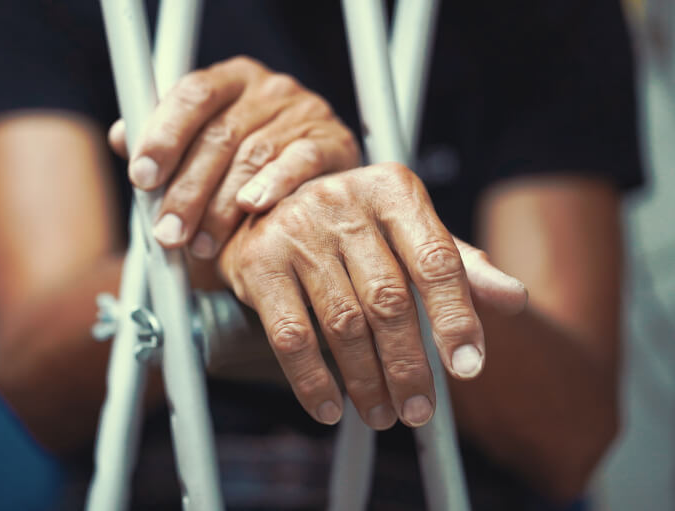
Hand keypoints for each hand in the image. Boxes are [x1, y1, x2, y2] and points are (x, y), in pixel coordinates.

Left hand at [109, 56, 359, 258]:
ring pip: (252, 158)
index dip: (164, 136)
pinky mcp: (334, 142)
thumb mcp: (205, 143)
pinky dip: (274, 185)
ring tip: (202, 245)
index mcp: (231, 79)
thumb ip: (166, 140)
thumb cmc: (248, 160)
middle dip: (187, 191)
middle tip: (167, 233)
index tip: (142, 177)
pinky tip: (252, 208)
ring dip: (220, 207)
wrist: (315, 170)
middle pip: (219, 136)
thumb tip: (121, 137)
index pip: (193, 94)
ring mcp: (304, 112)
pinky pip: (300, 162)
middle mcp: (268, 89)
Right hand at [218, 163, 527, 429]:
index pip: (436, 260)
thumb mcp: (408, 232)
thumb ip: (459, 265)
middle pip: (388, 300)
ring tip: (382, 414)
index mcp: (393, 190)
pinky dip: (312, 380)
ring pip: (342, 323)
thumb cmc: (353, 226)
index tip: (468, 367)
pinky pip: (291, 335)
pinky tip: (329, 408)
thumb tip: (515, 298)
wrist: (270, 200)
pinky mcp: (258, 262)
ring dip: (366, 381)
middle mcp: (344, 202)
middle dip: (409, 366)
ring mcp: (298, 230)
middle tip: (419, 411)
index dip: (456, 318)